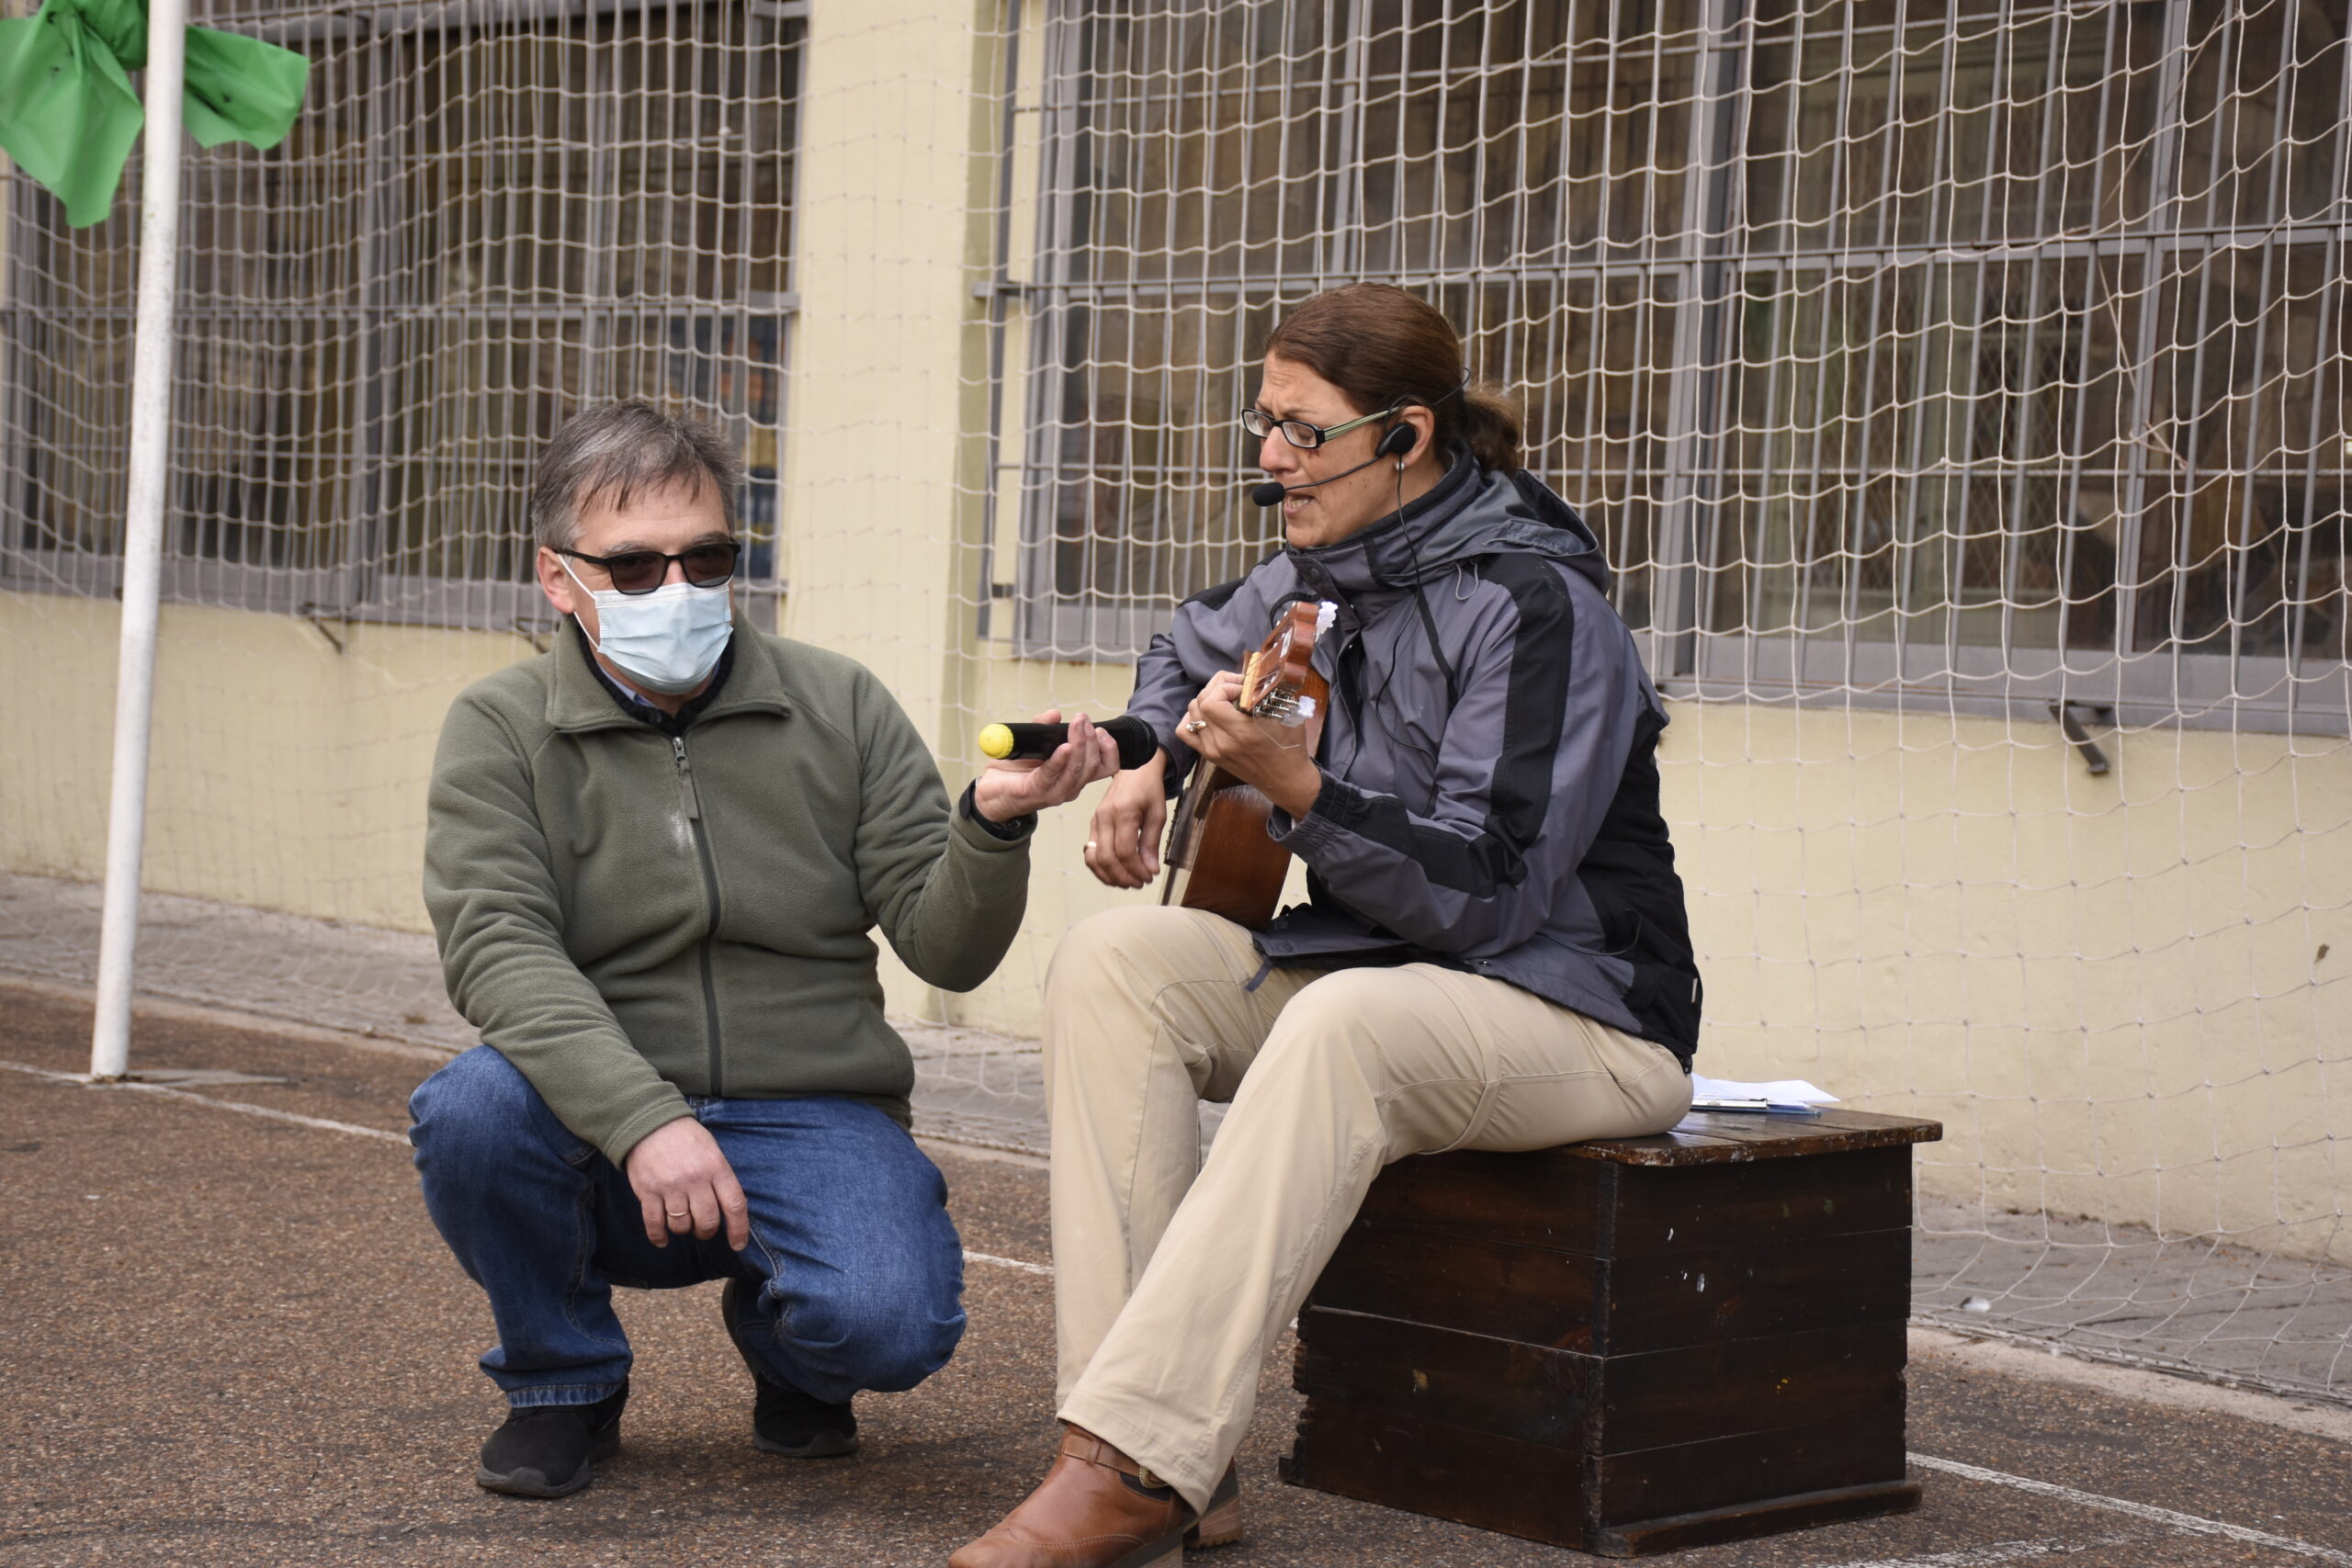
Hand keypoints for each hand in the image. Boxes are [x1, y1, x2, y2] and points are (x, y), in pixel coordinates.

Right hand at [623, 1117, 749, 1249]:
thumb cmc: (686, 1138)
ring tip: (683, 1221)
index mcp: (716, 1168)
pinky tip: (663, 1240)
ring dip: (684, 1229)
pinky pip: (654, 1224)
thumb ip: (721, 1178)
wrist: (650, 1123)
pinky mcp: (647, 1192)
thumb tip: (728, 1210)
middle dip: (707, 1231)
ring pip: (682, 1225)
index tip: (738, 1245)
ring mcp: (670, 1187)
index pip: (734, 1205)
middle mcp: (695, 1179)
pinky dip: (659, 1236)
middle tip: (704, 1228)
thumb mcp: (713, 1151)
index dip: (739, 1230)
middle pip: (708, 1221)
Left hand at [973, 708, 1121, 823]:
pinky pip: (1052, 775)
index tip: (1100, 730)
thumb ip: (1044, 728)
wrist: (989, 792)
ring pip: (1078, 771)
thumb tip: (1055, 714)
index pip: (1105, 766)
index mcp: (1074, 775)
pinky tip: (1063, 747)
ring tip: (1077, 726)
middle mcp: (1070, 786)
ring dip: (1080, 745)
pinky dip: (1059, 760)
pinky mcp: (1036, 792)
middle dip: (1091, 739)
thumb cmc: (1014, 772)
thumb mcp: (1032, 744)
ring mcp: (1055, 792)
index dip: (1109, 749)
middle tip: (1083, 719)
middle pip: (1093, 765)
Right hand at [1085, 750, 1169, 888]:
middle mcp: (1104, 818)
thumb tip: (1151, 869)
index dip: (1137, 869)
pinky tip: (1116, 874)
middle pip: (1107, 858)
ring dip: (1110, 876)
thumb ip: (1151, 842)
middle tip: (1140, 883)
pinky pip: (1091, 853)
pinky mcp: (1093, 826)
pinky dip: (1101, 868)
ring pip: (1094, 859)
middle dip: (1124, 877)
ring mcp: (1095, 822)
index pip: (1125, 851)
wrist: (1134, 769)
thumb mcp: (1158, 813)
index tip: (1150, 877)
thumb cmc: (1148, 789)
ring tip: (1128, 882)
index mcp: (1123, 812)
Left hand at [1183, 671, 1322, 819]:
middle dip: (1217, 687)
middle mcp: (1221, 742)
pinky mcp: (1209, 755)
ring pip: (1191, 714)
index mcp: (1240, 732)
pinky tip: (1209, 715)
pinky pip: (1185, 732)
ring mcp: (1212, 750)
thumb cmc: (1290, 747)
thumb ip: (1267, 693)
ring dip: (1206, 699)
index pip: (1212, 700)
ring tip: (1225, 699)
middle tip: (1236, 687)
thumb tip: (1255, 675)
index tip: (1244, 687)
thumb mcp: (1286, 715)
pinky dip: (1193, 718)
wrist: (1285, 780)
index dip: (1225, 685)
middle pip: (1199, 703)